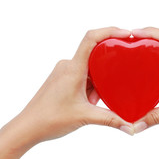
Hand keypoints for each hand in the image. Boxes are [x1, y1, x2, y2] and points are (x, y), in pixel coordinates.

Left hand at [0, 27, 133, 158]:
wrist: (27, 128)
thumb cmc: (50, 119)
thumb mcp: (85, 117)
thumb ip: (111, 120)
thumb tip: (131, 127)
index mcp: (73, 68)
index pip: (91, 38)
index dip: (109, 31)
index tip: (126, 34)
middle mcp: (67, 65)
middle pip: (94, 55)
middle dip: (107, 70)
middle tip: (117, 81)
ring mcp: (63, 72)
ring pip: (89, 68)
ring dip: (97, 82)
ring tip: (95, 101)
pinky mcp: (61, 79)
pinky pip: (81, 75)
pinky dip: (90, 86)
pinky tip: (89, 102)